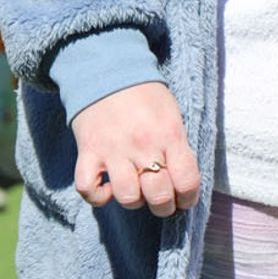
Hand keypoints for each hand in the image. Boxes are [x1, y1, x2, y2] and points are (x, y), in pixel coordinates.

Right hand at [70, 81, 201, 218]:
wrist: (108, 72)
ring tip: (137, 190)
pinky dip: (97, 196)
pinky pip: (88, 189)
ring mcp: (114, 150)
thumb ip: (178, 145)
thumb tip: (183, 180)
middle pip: (158, 195)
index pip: (187, 180)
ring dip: (134, 200)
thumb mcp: (172, 114)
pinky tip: (107, 187)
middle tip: (163, 200)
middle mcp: (143, 145)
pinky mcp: (88, 153)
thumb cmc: (146, 95)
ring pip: (127, 197)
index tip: (185, 198)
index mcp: (170, 134)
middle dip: (164, 205)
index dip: (189, 197)